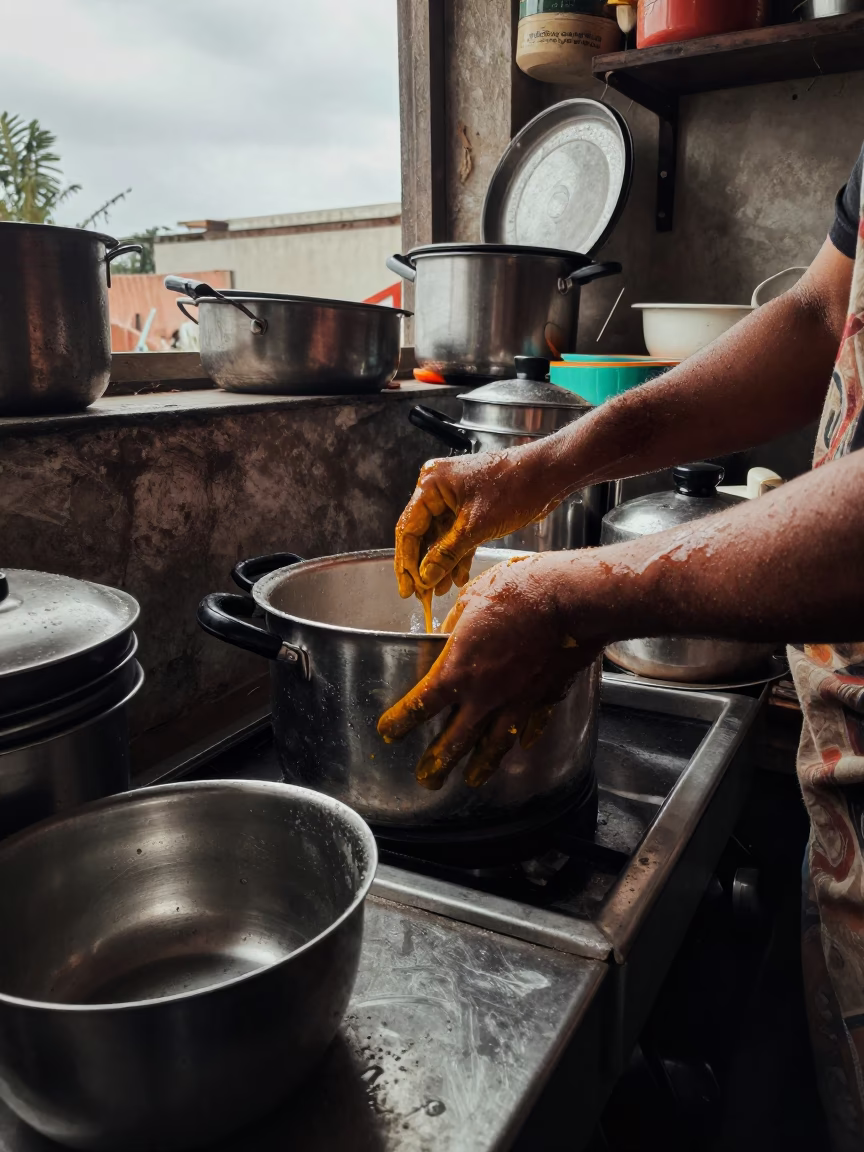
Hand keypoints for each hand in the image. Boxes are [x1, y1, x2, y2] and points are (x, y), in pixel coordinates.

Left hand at [378, 553, 602, 788]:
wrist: (567, 599)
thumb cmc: (515, 591)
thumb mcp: (470, 602)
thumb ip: (457, 627)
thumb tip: (450, 636)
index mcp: (457, 671)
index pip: (420, 706)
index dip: (401, 722)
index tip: (388, 732)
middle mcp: (485, 695)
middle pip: (456, 738)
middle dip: (438, 761)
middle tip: (427, 779)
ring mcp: (517, 700)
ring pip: (495, 743)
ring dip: (481, 765)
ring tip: (472, 780)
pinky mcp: (545, 695)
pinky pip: (533, 723)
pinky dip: (526, 736)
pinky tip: (522, 745)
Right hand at [394, 447, 562, 598]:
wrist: (547, 474)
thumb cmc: (514, 487)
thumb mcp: (476, 526)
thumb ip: (447, 554)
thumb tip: (426, 577)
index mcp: (432, 484)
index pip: (409, 528)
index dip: (406, 562)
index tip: (407, 588)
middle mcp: (438, 489)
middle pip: (422, 534)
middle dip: (422, 566)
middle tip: (420, 594)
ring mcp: (455, 498)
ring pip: (439, 538)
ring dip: (440, 564)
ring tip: (439, 591)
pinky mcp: (471, 507)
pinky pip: (456, 535)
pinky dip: (457, 555)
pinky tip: (457, 577)